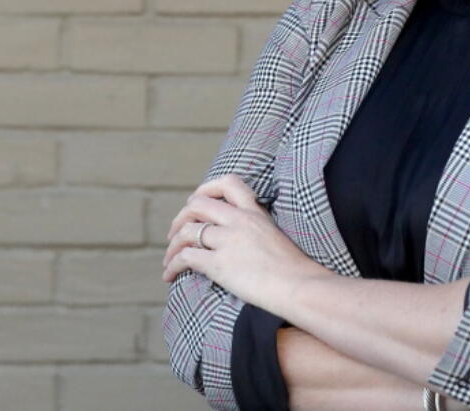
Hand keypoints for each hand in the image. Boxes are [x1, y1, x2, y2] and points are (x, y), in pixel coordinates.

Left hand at [162, 174, 330, 313]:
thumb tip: (240, 240)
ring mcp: (229, 240)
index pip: (228, 183)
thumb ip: (256, 230)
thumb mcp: (276, 236)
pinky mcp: (220, 264)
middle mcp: (240, 220)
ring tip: (169, 259)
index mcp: (255, 212)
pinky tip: (169, 276)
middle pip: (197, 205)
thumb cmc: (294, 270)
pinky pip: (185, 257)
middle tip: (175, 234)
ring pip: (186, 231)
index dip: (206, 189)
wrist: (300, 287)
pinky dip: (172, 265)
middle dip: (180, 218)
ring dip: (172, 246)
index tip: (196, 202)